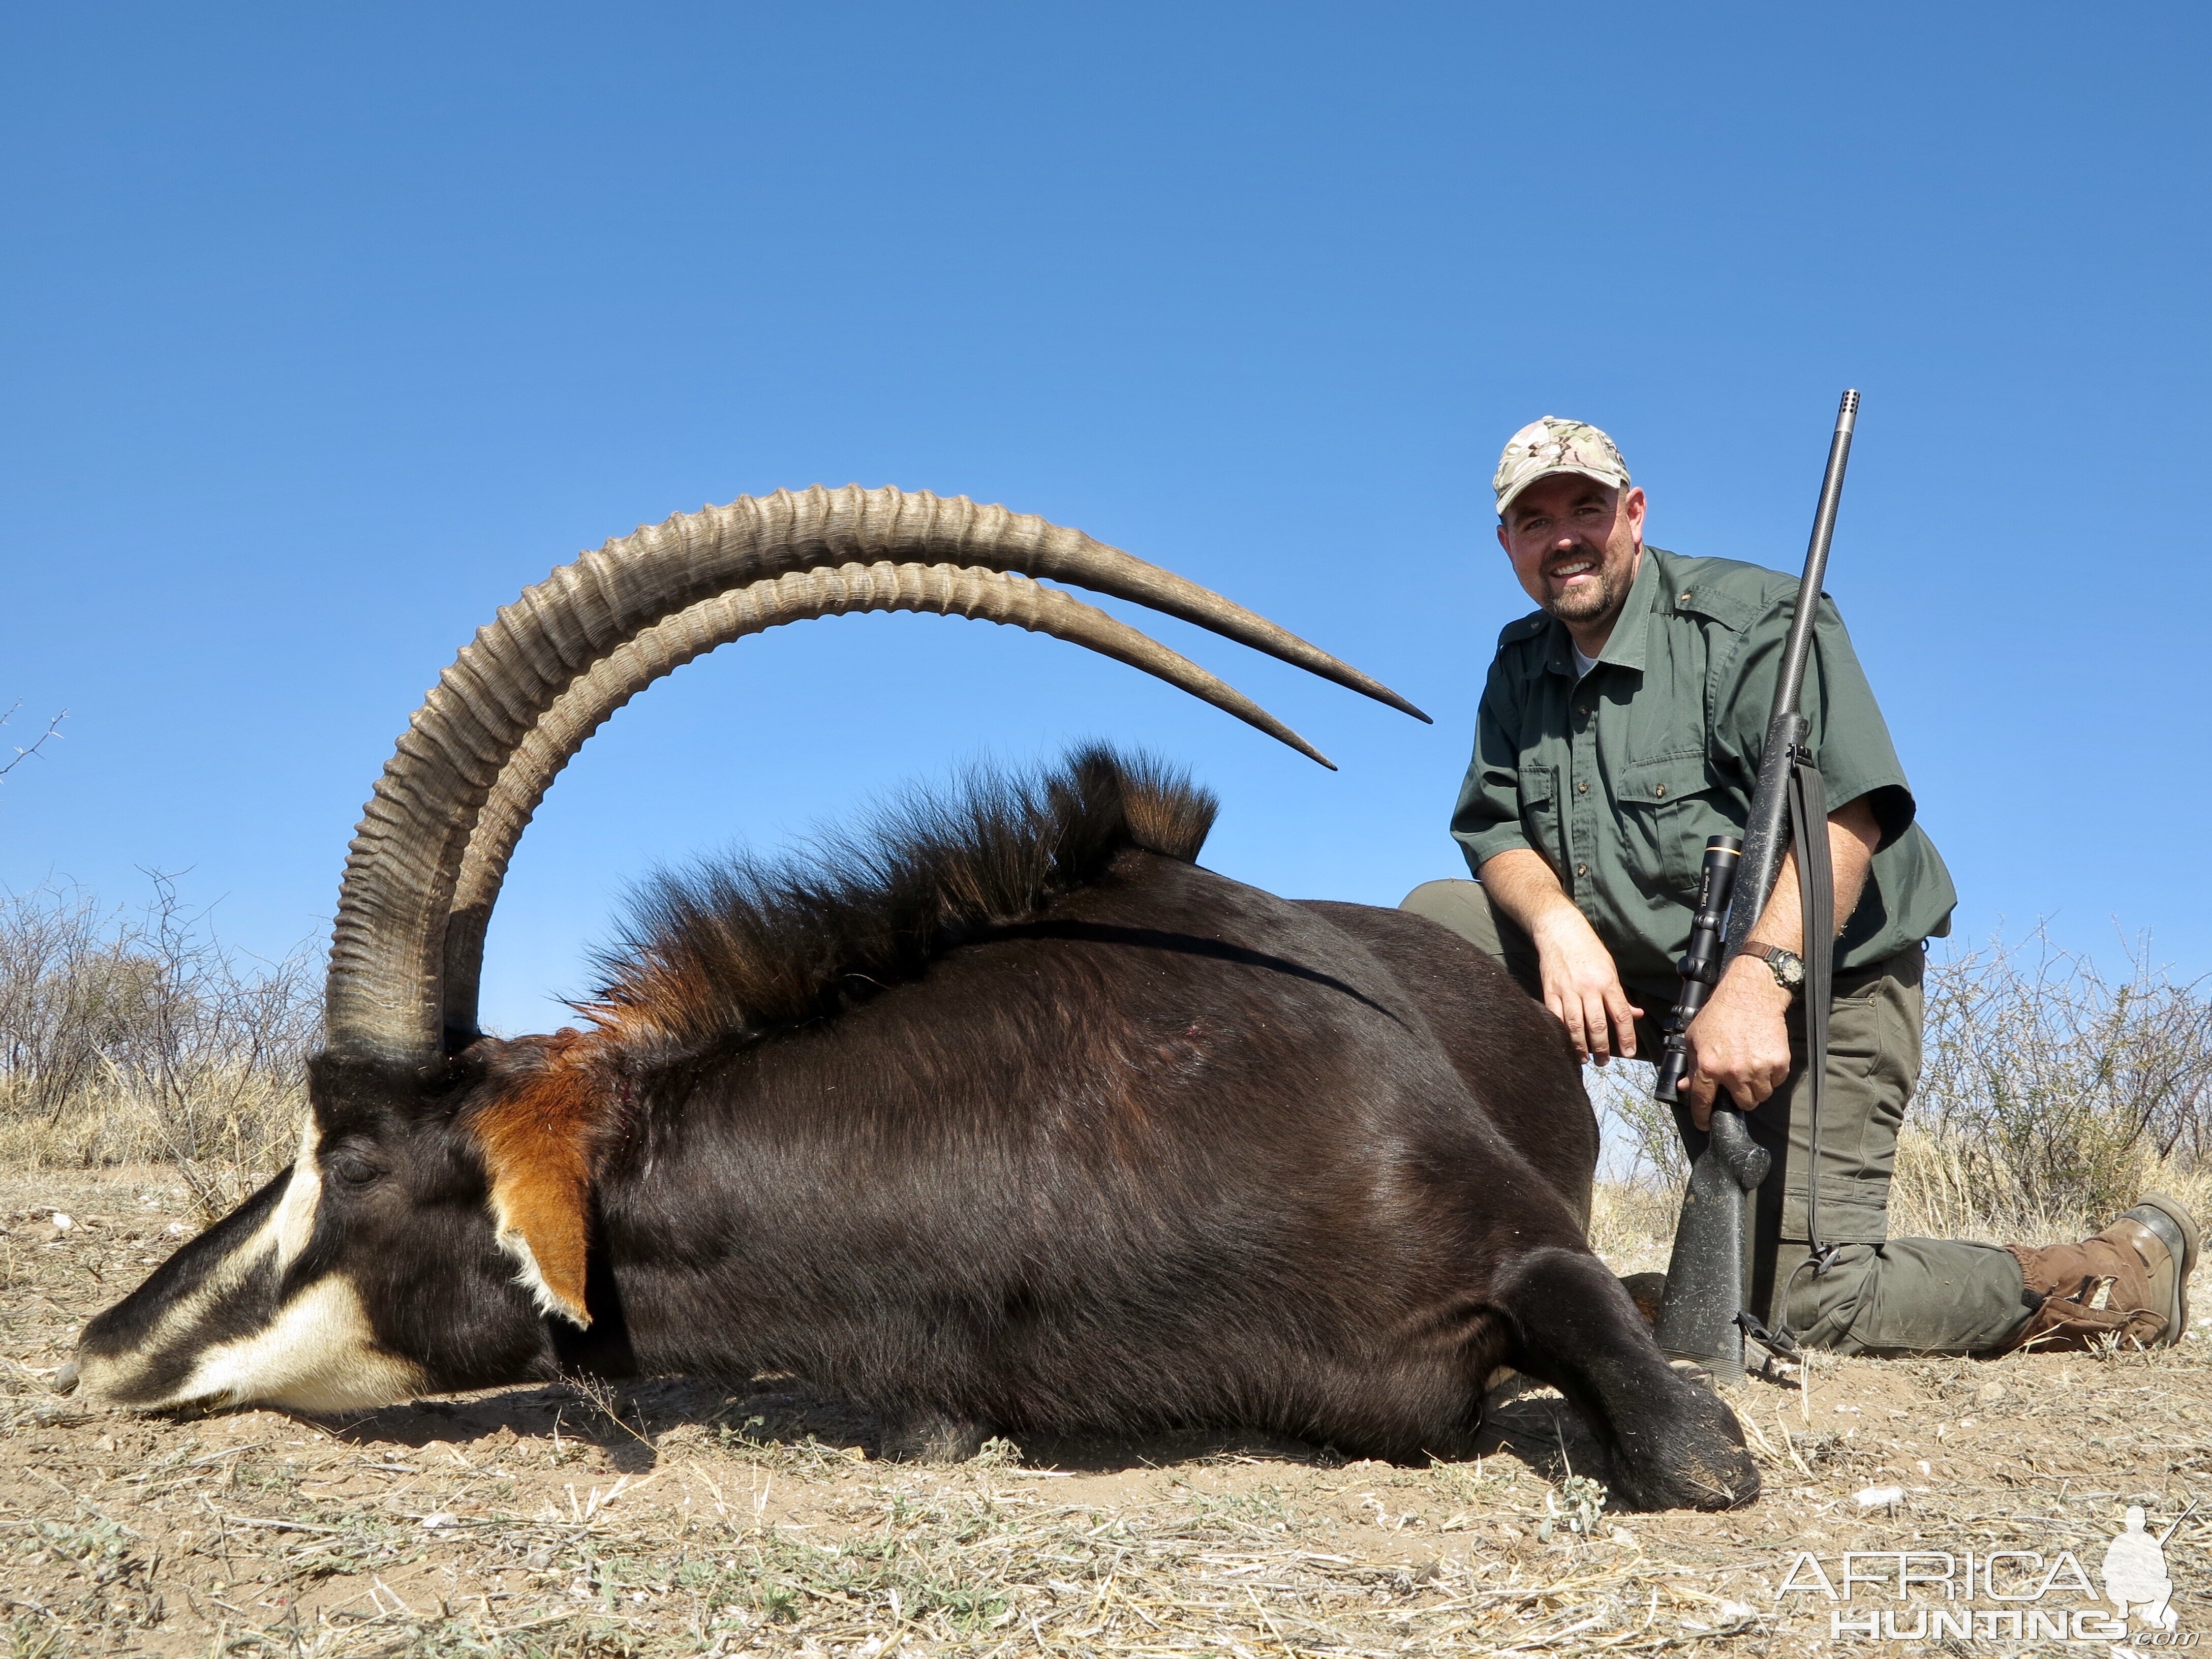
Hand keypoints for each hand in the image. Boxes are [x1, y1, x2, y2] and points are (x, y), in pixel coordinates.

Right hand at [1528, 905, 1643, 1064]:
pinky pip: (1556, 1017)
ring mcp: (1567, 990)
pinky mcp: (1550, 990)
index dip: (1626, 1036)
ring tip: (1585, 1059)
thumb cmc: (1588, 950)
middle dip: (1602, 1048)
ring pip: (1575, 1025)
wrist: (1560, 931)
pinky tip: (1565, 1043)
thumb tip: (1636, 1014)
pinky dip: (1561, 1032)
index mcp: (1607, 982)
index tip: (1628, 1053)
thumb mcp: (1610, 969)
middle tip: (1604, 1062)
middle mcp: (1588, 987)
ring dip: (1581, 1046)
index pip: (1620, 1014)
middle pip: (1597, 1025)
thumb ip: (1620, 995)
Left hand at [1683, 957, 1794, 1128]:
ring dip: (1755, 1088)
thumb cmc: (1720, 1014)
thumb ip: (1691, 1065)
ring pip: (1760, 1096)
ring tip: (1750, 1069)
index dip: (1703, 1117)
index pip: (1703, 1102)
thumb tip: (1686, 1088)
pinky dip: (1771, 1076)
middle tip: (1737, 1082)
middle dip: (1738, 1097)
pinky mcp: (1779, 1063)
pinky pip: (1775, 1083)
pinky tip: (1762, 1059)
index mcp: (1709, 1067)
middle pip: (1742, 1104)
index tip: (1705, 1125)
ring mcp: (1758, 1069)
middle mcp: (1734, 1072)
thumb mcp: (1695, 1037)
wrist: (1751, 995)